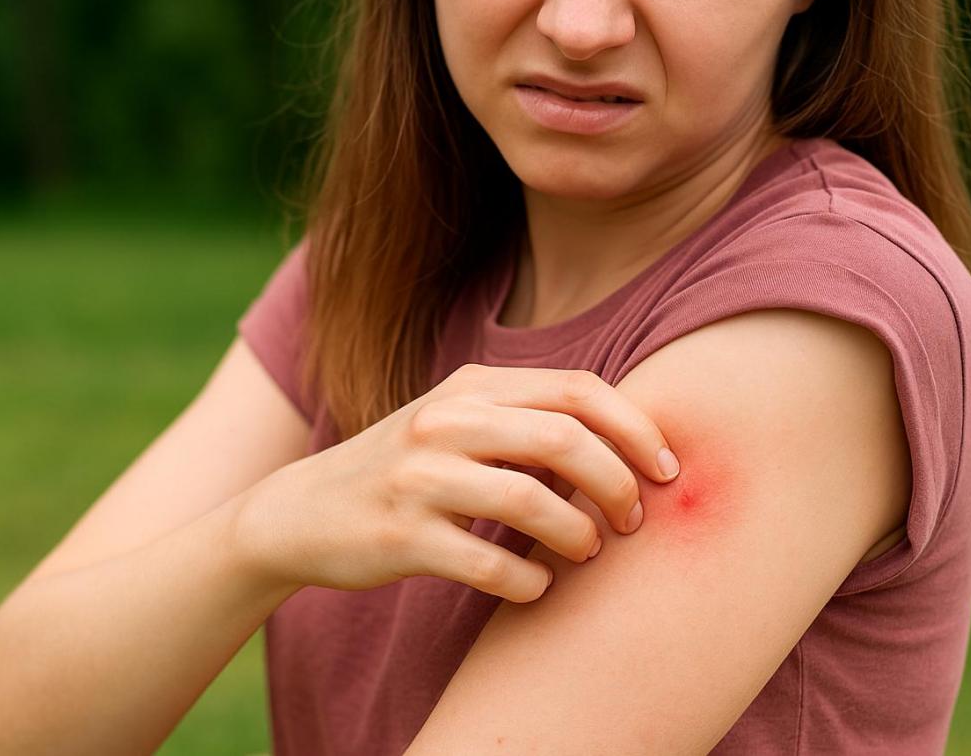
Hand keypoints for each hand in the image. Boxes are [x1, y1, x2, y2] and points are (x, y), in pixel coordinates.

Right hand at [233, 363, 679, 602]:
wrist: (302, 511)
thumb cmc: (407, 468)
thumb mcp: (460, 423)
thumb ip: (528, 422)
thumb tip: (626, 447)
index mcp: (472, 385)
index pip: (577, 390)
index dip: (635, 427)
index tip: (668, 468)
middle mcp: (446, 420)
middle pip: (564, 440)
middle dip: (617, 483)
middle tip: (634, 520)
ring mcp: (419, 477)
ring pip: (531, 500)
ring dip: (579, 534)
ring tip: (589, 552)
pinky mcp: (400, 536)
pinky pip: (487, 563)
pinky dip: (528, 580)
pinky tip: (537, 585)